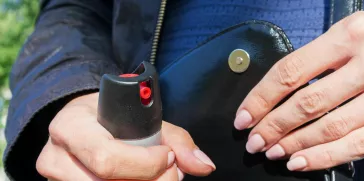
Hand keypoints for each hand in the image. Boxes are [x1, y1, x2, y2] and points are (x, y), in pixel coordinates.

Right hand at [36, 93, 215, 180]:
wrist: (79, 122)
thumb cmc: (112, 116)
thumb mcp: (141, 116)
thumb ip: (176, 139)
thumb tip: (204, 165)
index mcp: (71, 126)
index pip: (107, 157)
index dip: (144, 164)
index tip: (167, 156)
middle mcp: (56, 156)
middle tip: (169, 172)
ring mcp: (55, 179)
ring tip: (155, 175)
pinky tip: (140, 180)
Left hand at [234, 12, 363, 171]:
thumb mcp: (356, 31)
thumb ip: (321, 55)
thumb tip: (281, 89)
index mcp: (352, 35)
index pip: (291, 71)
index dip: (261, 98)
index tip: (245, 115)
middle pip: (307, 103)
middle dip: (273, 126)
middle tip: (254, 140)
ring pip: (330, 128)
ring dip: (295, 144)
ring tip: (273, 152)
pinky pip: (359, 145)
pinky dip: (325, 157)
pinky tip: (302, 161)